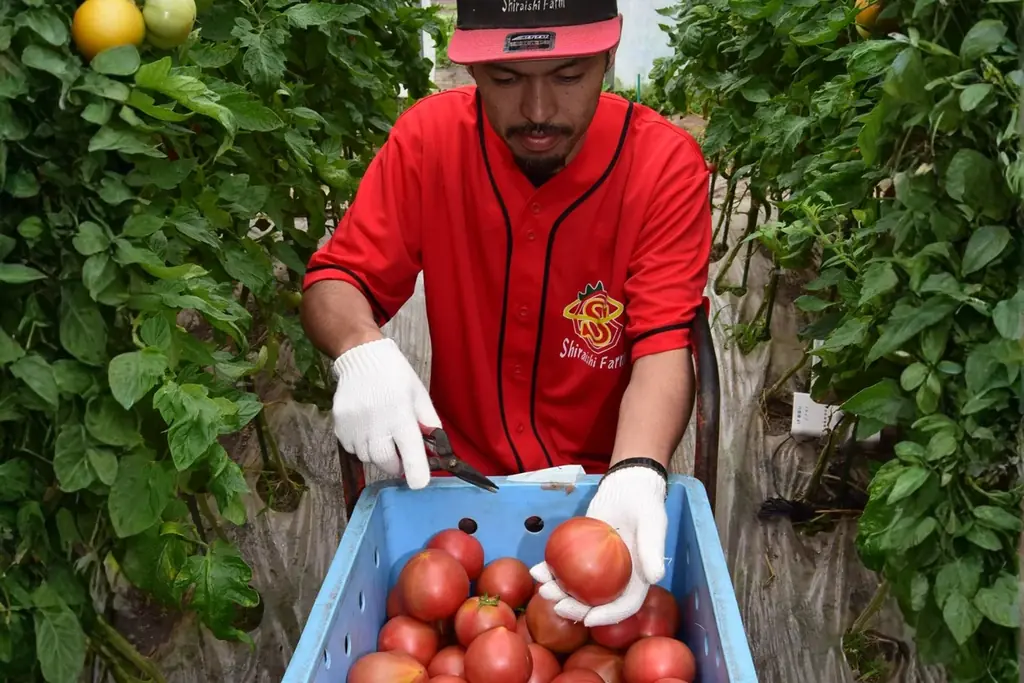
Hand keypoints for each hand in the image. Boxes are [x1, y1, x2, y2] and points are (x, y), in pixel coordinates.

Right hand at [331, 338, 440, 488]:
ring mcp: (355, 424)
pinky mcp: (340, 424)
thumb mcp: (419, 395)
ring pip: (367, 457)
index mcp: (401, 414)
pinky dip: (361, 446)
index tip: (418, 484)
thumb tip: (437, 448)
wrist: (362, 357)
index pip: (410, 451)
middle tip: (401, 454)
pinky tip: (367, 429)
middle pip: (385, 461)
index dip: (416, 472)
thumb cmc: (396, 376)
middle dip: (395, 464)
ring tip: (382, 434)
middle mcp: (376, 422)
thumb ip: (429, 423)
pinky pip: (352, 448)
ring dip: (378, 454)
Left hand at [530, 465, 667, 626]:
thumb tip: (656, 577)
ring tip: (542, 587)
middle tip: (557, 605)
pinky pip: (565, 565)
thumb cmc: (645, 505)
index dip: (607, 617)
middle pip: (595, 602)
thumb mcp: (653, 524)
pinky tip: (537, 568)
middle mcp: (616, 578)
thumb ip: (653, 549)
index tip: (588, 619)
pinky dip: (551, 568)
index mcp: (636, 579)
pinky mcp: (581, 553)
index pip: (623, 606)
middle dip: (575, 608)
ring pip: (576, 587)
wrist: (626, 486)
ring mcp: (596, 567)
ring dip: (558, 591)